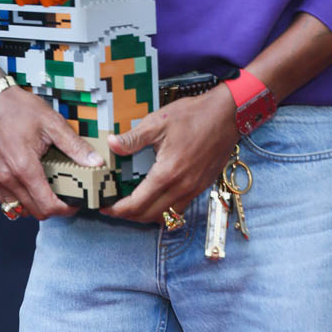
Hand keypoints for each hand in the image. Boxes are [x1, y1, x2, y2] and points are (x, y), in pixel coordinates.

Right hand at [0, 83, 103, 220]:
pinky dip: (21, 201)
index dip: (65, 209)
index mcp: (24, 167)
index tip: (75, 202)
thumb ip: (74, 145)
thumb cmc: (19, 108)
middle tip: (67, 196)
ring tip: (49, 191)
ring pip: (20, 210)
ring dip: (36, 206)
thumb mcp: (52, 123)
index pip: (47, 205)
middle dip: (54, 208)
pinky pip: (6, 202)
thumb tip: (94, 161)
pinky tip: (31, 187)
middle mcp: (8, 178)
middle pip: (35, 212)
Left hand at [102, 84, 239, 223]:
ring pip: (166, 216)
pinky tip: (156, 198)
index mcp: (167, 172)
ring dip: (147, 216)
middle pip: (150, 216)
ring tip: (132, 205)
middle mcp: (182, 187)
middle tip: (114, 208)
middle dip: (128, 216)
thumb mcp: (158, 122)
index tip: (105, 207)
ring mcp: (194, 189)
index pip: (137, 203)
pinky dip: (164, 210)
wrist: (227, 115)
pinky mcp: (202, 186)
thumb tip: (111, 144)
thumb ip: (133, 138)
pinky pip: (180, 209)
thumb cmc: (193, 115)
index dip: (118, 209)